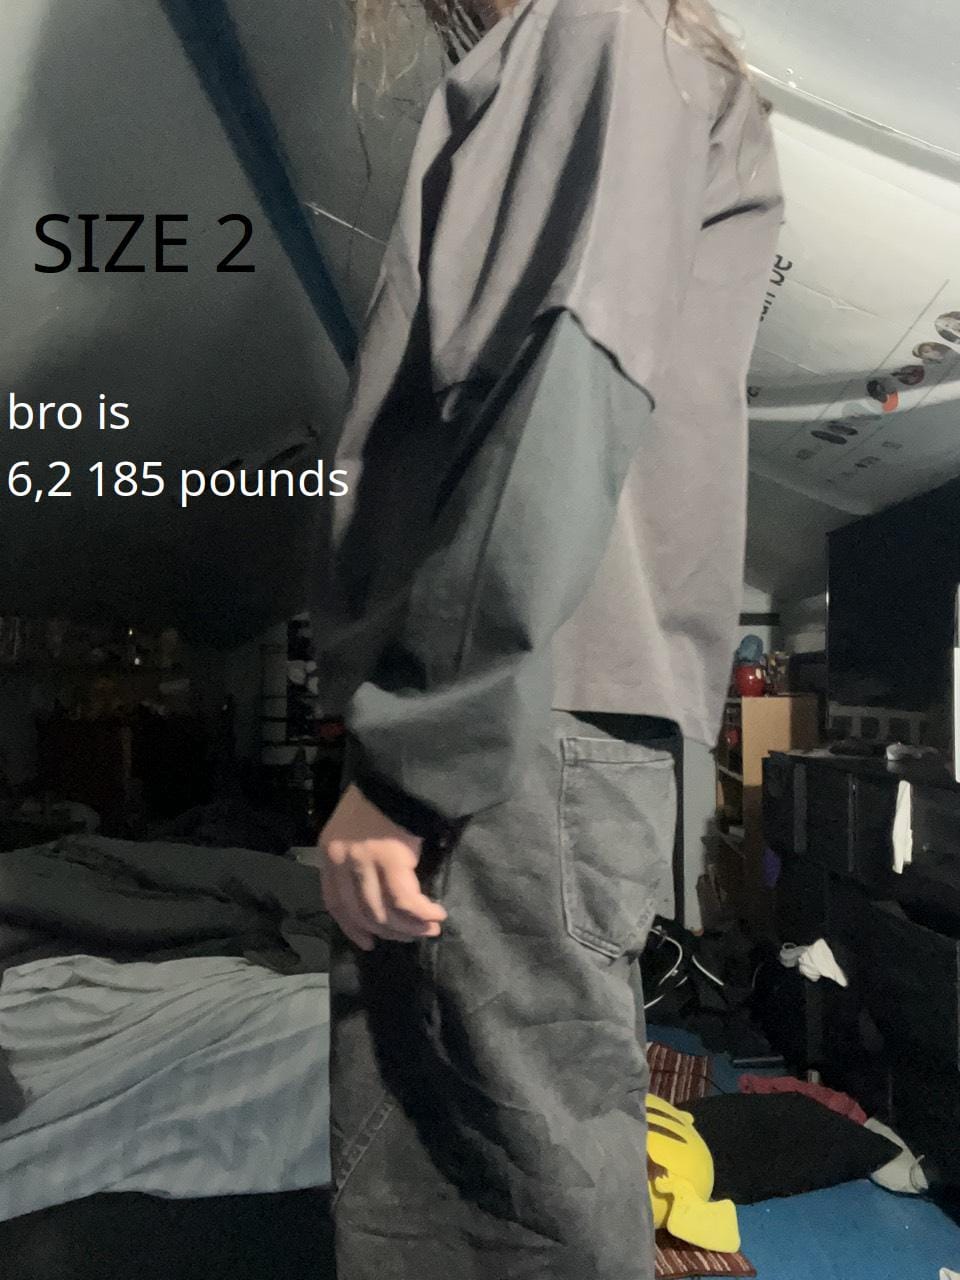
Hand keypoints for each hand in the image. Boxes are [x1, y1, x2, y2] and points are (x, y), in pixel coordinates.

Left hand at [318, 784, 447, 950]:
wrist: (396, 773)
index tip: (369, 942)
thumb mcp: (354, 829)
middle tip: (412, 936)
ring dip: (409, 927)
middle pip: (361, 912)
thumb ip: (356, 858)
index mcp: (329, 853)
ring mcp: (364, 860)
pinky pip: (405, 899)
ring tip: (430, 928)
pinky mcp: (389, 858)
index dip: (352, 928)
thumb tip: (376, 892)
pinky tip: (436, 913)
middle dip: (389, 931)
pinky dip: (421, 912)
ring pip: (383, 911)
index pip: (335, 903)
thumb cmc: (381, 797)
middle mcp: (341, 860)